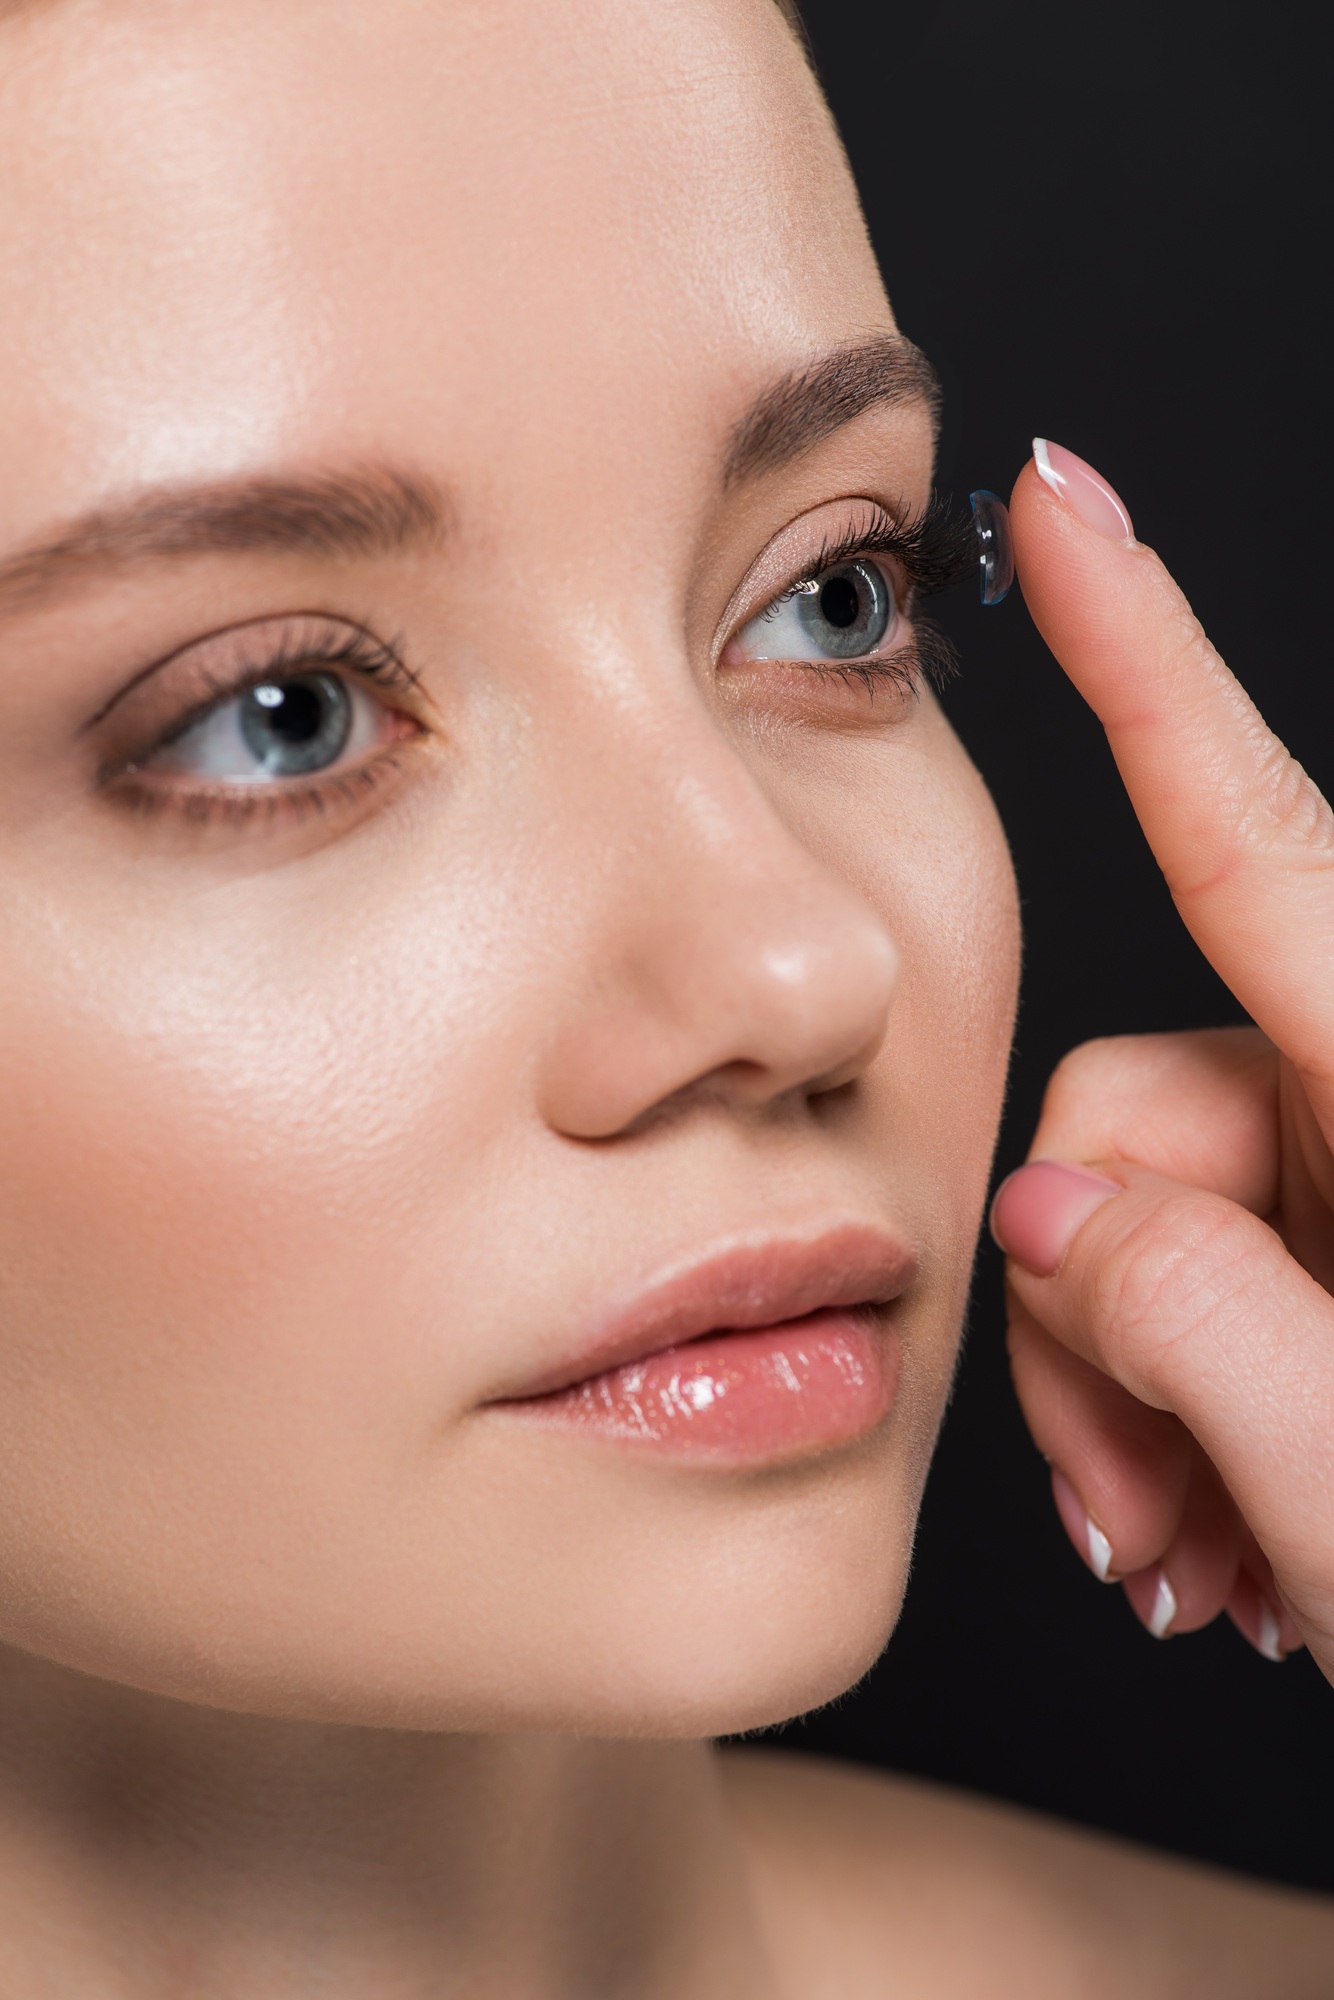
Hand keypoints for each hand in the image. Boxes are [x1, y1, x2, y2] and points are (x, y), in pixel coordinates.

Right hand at [992, 442, 1333, 1678]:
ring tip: (1202, 1559)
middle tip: (1147, 1508)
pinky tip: (1229, 1543)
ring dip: (1133, 1396)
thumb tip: (1046, 1213)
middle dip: (1096, 1307)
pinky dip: (1178, 1415)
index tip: (1071, 497)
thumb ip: (1182, 1312)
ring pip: (1142, 1217)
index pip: (1254, 835)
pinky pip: (1193, 1278)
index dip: (1152, 651)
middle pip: (1133, 1107)